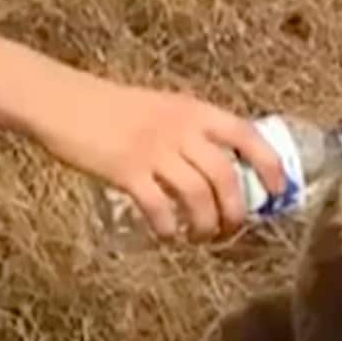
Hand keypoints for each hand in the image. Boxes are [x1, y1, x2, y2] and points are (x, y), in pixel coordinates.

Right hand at [0, 36, 286, 239]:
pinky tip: (168, 235)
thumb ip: (192, 131)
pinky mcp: (126, 171)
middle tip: (231, 231)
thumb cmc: (114, 109)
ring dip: (206, 227)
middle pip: (226, 178)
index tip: (276, 193)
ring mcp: (154, 150)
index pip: (247, 137)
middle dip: (236, 212)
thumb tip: (223, 169)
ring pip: (199, 198)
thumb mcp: (164, 108)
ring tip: (201, 238)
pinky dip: (169, 229)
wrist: (65, 102)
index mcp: (195, 111)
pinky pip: (160, 209)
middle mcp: (181, 129)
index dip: (269, 167)